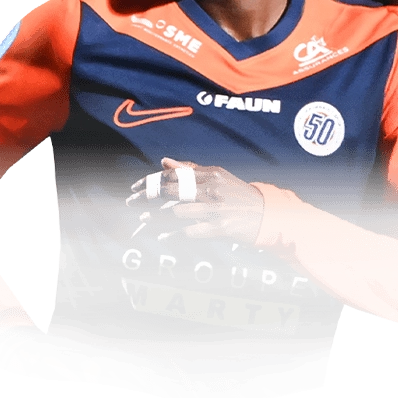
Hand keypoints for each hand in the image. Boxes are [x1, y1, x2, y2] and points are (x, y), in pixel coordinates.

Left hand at [125, 157, 264, 245]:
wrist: (266, 214)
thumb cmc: (237, 193)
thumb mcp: (217, 176)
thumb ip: (190, 169)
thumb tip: (163, 161)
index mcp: (211, 174)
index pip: (174, 175)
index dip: (152, 180)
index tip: (137, 186)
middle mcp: (212, 190)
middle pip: (172, 191)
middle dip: (148, 196)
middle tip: (132, 200)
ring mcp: (216, 211)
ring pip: (177, 213)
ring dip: (156, 217)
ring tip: (142, 218)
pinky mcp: (219, 229)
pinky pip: (190, 233)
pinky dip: (173, 235)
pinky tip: (162, 236)